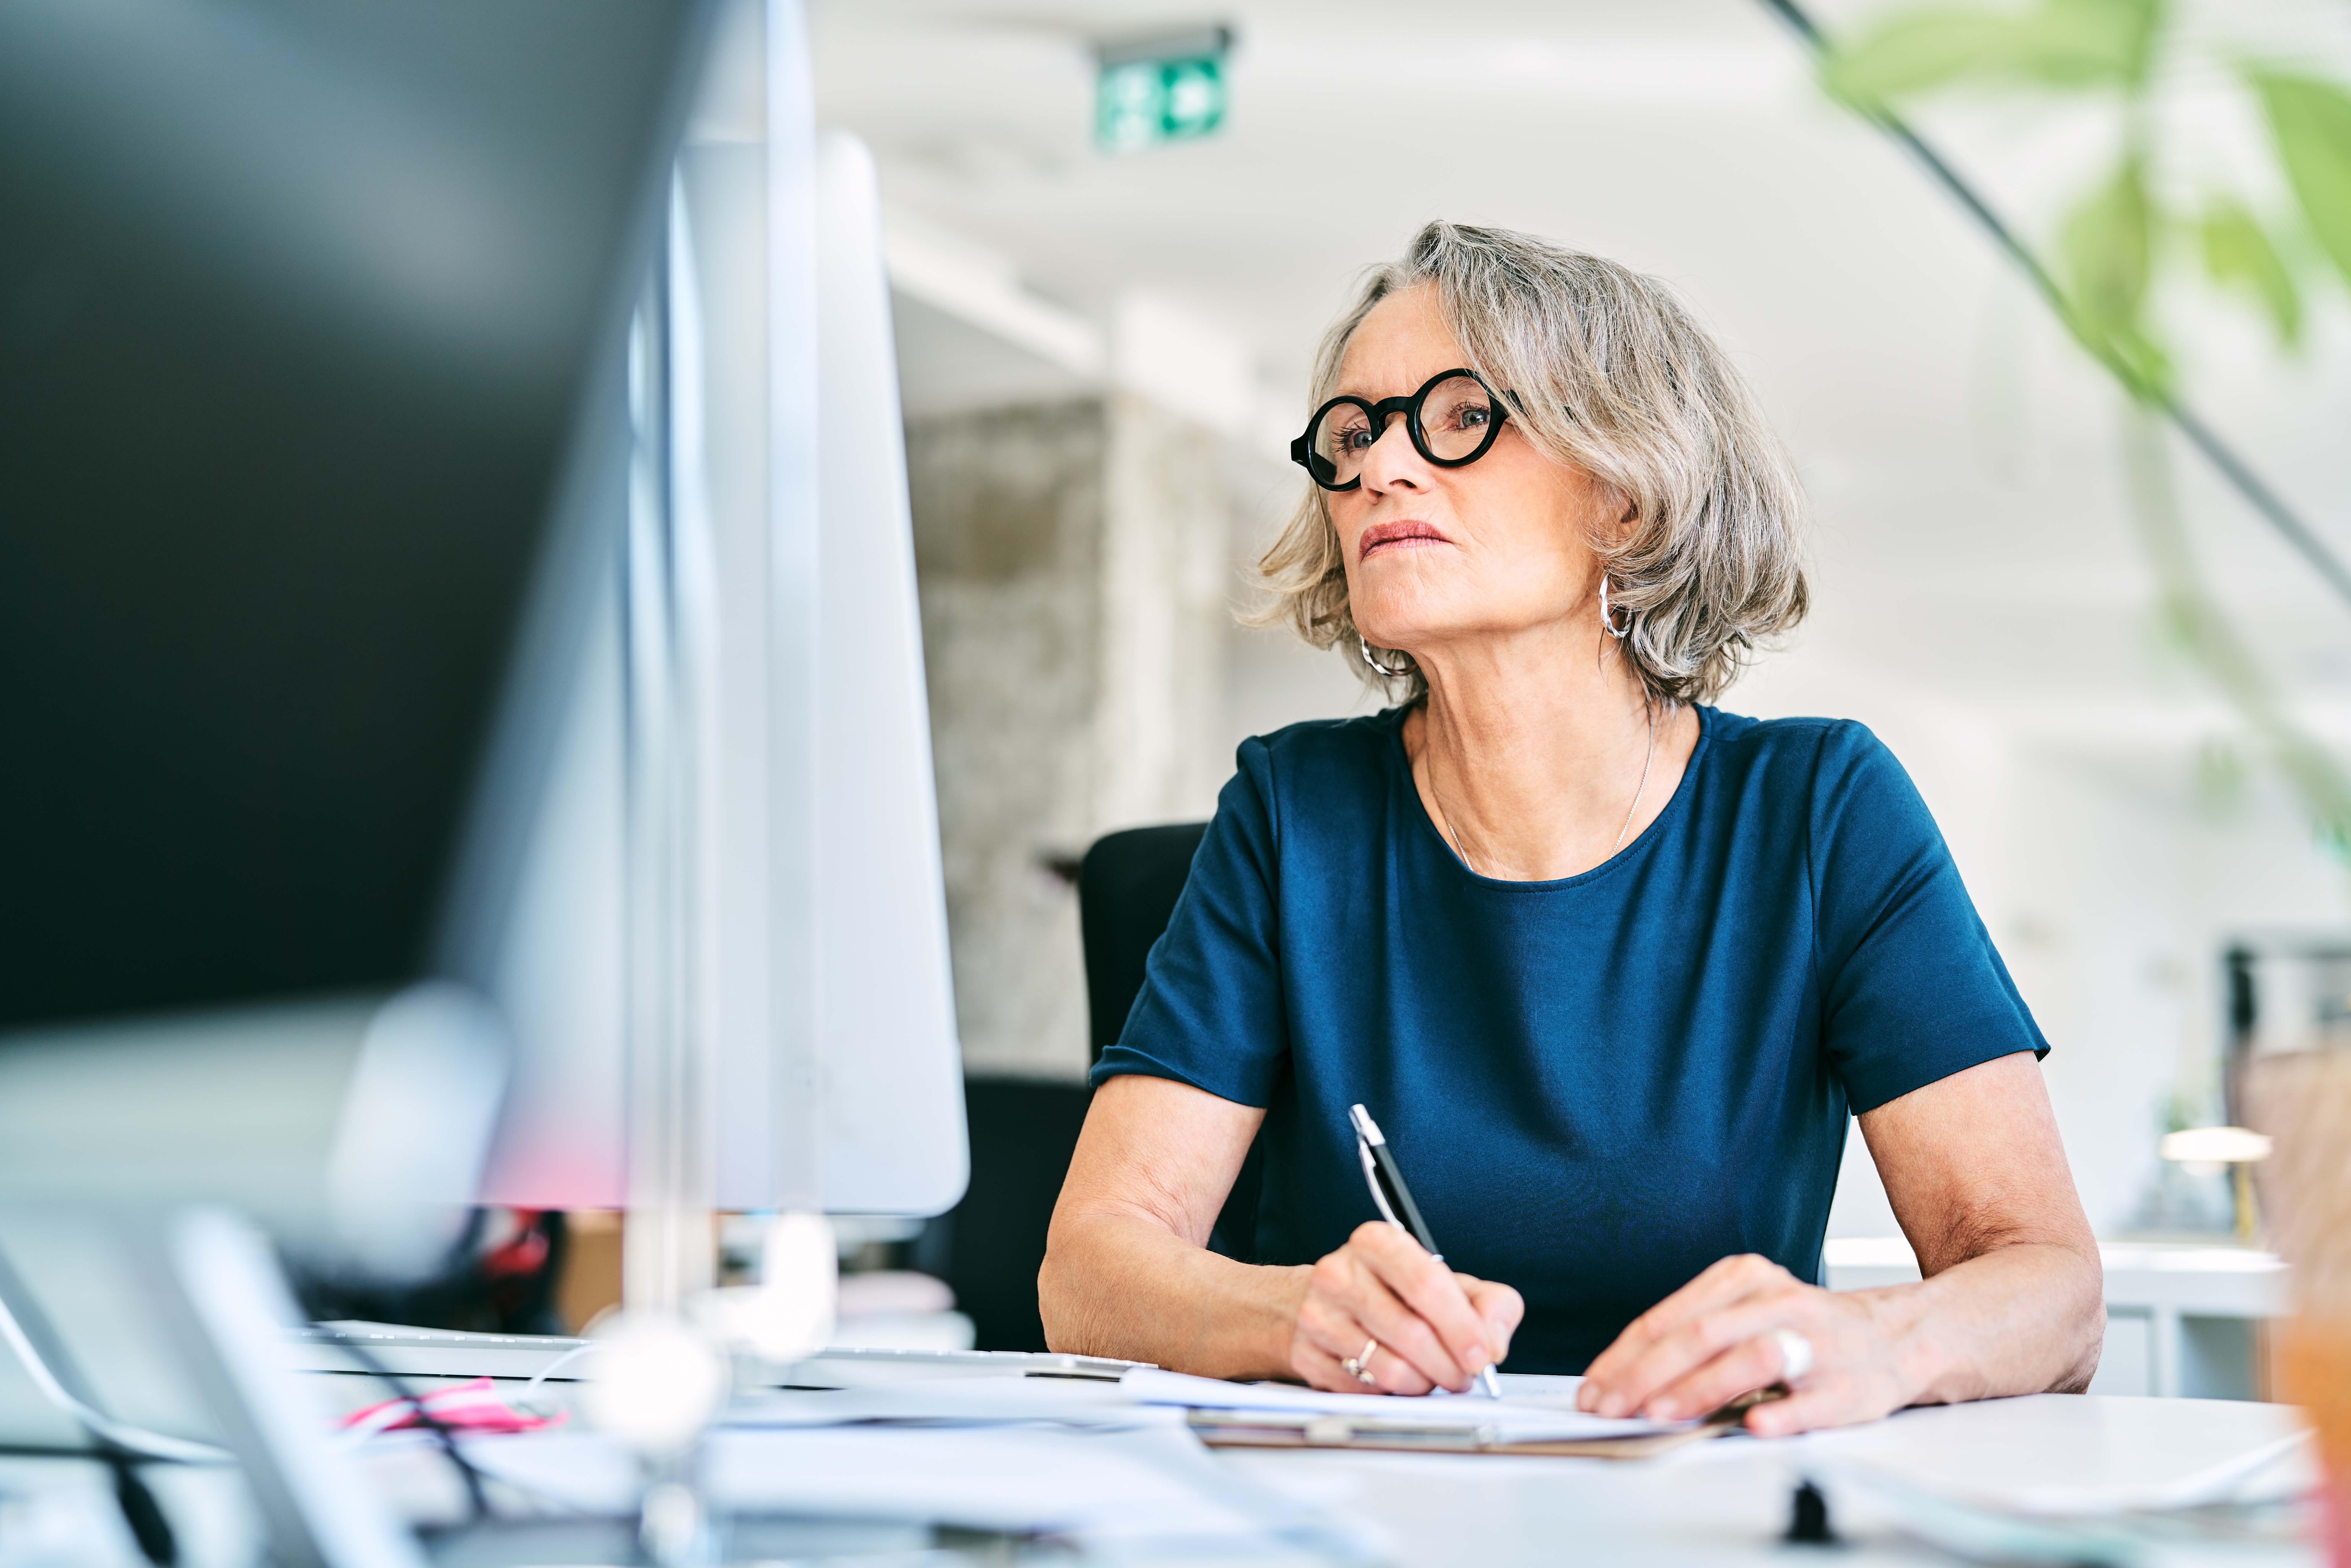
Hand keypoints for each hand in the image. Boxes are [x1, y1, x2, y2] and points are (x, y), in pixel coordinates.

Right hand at [1289, 1222, 1522, 1393]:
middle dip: (1449, 1367)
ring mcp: (1317, 1314)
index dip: (1462, 1327)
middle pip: (1412, 1333)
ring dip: (1423, 1384)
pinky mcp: (1305, 1354)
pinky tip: (1395, 1376)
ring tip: (1430, 1376)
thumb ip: (1489, 1304)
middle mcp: (1340, 1272)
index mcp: (1377, 1242)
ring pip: (1390, 1369)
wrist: (1323, 1303)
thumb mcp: (1449, 1283)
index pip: (1427, 1284)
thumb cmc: (1393, 1292)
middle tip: (1462, 1377)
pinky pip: (1365, 1391)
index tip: (1481, 1356)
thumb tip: (1493, 1343)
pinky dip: (1391, 1393)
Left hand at [1575, 1254, 1918, 1435]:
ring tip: (1661, 1412)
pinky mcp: (1849, 1385)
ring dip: (1700, 1388)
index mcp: (1743, 1279)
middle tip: (1611, 1406)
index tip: (1594, 1386)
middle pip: (1700, 1335)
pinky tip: (1754, 1425)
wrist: (1895, 1336)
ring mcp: (1816, 1342)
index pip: (1669, 1318)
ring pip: (1751, 1358)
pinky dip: (1782, 1414)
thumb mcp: (1744, 1309)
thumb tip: (1626, 1375)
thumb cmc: (1805, 1328)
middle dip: (1646, 1375)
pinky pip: (1812, 1401)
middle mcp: (1778, 1301)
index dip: (1625, 1355)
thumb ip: (1692, 1333)